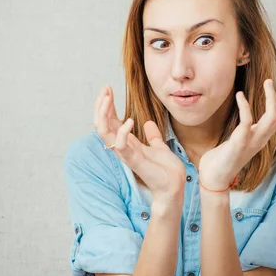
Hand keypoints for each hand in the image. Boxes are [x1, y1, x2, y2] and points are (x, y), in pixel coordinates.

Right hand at [94, 86, 186, 203]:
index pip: (110, 121)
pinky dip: (122, 132)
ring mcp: (126, 154)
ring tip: (108, 98)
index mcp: (128, 143)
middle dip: (101, 106)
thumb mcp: (159, 146)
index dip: (107, 106)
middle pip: (103, 124)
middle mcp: (123, 147)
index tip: (108, 89)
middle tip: (105, 89)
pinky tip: (129, 120)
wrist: (174, 186)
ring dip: (104, 114)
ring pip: (104, 133)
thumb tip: (148, 123)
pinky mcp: (133, 161)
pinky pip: (120, 146)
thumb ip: (152, 136)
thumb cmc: (165, 169)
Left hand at [198, 76, 275, 189]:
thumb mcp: (239, 139)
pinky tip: (240, 95)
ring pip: (271, 118)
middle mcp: (260, 139)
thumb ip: (246, 130)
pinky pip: (246, 123)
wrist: (214, 179)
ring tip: (268, 81)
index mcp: (261, 137)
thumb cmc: (222, 159)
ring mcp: (252, 142)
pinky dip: (245, 107)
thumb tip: (248, 120)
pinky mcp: (239, 144)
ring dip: (271, 99)